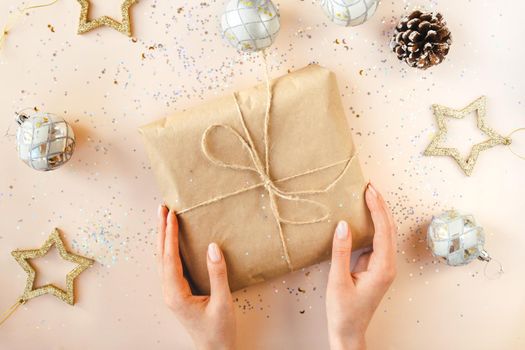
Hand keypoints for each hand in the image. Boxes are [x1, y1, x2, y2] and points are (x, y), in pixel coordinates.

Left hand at [157, 205, 235, 349]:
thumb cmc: (219, 331)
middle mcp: (169, 292)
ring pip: (163, 260)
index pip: (170, 257)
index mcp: (176, 294)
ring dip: (163, 238)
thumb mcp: (222, 302)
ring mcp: (172, 293)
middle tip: (161, 208)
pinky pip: (169, 266)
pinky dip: (168, 249)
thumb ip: (217, 274)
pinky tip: (171, 242)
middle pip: (161, 255)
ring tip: (164, 219)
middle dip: (161, 230)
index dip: (170, 234)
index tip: (171, 215)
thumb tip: (212, 246)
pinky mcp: (178, 293)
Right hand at [326, 183, 396, 349]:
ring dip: (378, 214)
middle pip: (388, 229)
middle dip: (380, 206)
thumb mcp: (337, 280)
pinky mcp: (376, 267)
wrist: (348, 332)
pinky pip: (378, 240)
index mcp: (382, 268)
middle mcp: (387, 265)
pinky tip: (364, 216)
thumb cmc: (343, 311)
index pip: (383, 231)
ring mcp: (383, 266)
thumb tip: (343, 224)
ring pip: (385, 234)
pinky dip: (373, 225)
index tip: (369, 191)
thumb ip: (341, 252)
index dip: (377, 209)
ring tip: (368, 195)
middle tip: (369, 186)